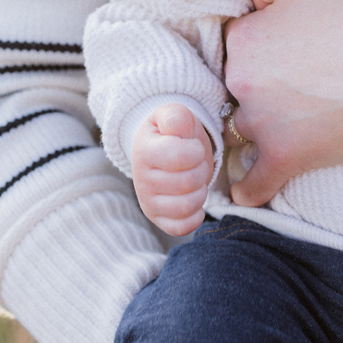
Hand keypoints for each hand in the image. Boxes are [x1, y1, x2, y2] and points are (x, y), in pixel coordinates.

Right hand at [131, 103, 213, 235]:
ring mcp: (148, 203)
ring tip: (195, 178)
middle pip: (188, 182)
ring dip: (200, 190)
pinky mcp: (158, 219)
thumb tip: (176, 127)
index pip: (180, 157)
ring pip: (187, 206)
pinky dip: (195, 214)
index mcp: (145, 152)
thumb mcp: (173, 115)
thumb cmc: (171, 132)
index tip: (193, 146)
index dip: (196, 150)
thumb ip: (176, 116)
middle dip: (201, 169)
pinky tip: (194, 197)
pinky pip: (182, 227)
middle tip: (196, 162)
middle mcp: (142, 181)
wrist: (160, 149)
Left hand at [223, 0, 342, 206]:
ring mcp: (261, 125)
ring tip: (289, 119)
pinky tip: (242, 190)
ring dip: (257, 126)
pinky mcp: (284, 159)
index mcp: (243, 38)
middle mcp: (241, 82)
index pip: (236, 39)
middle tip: (300, 76)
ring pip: (241, 127)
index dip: (263, 39)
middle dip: (259, 81)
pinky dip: (247, 188)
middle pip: (236, 83)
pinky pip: (251, 184)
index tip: (290, 43)